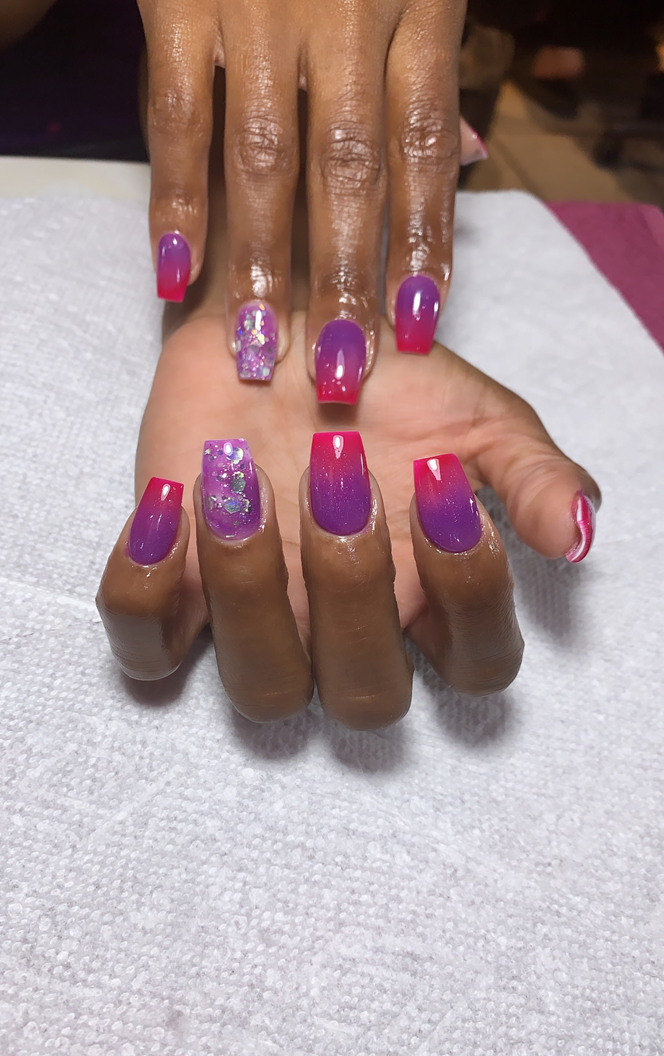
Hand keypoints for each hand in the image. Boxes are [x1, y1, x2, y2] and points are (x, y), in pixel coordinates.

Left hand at [97, 311, 598, 728]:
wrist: (274, 320)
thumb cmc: (378, 373)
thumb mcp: (471, 411)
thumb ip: (532, 473)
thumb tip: (581, 533)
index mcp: (427, 594)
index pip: (479, 664)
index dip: (470, 595)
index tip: (438, 482)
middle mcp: (346, 626)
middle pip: (369, 699)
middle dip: (355, 592)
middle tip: (337, 473)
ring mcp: (259, 617)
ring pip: (262, 690)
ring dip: (253, 592)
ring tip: (241, 479)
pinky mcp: (172, 592)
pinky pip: (145, 648)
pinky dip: (143, 593)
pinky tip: (169, 502)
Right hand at [139, 0, 470, 390]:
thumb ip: (435, 62)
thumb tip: (467, 161)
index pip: (428, 147)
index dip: (425, 244)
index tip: (417, 327)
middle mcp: (348, 10)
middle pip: (352, 171)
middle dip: (346, 278)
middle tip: (339, 369)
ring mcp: (259, 7)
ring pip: (264, 157)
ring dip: (261, 262)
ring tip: (261, 346)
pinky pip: (178, 115)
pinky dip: (177, 199)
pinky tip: (174, 272)